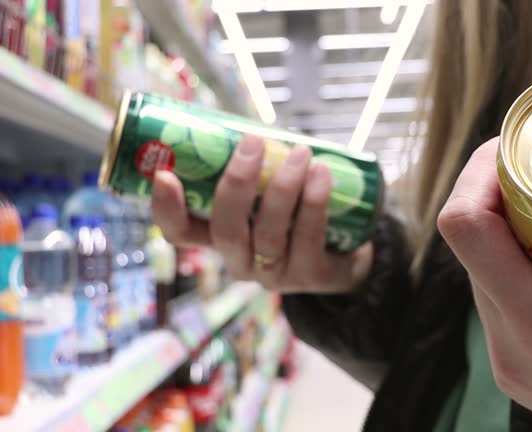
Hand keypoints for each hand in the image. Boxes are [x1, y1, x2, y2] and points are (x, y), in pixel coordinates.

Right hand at [151, 135, 372, 294]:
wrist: (349, 254)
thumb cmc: (300, 214)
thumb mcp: (270, 194)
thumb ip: (254, 167)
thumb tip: (245, 121)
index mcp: (220, 239)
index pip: (180, 233)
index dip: (167, 208)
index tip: (164, 173)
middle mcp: (242, 261)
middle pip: (226, 230)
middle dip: (238, 183)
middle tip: (253, 143)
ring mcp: (275, 274)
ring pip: (269, 232)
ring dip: (283, 187)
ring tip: (301, 153)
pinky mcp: (311, 275)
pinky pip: (308, 237)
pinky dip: (315, 201)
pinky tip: (322, 173)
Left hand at [438, 93, 531, 430]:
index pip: (464, 227)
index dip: (479, 174)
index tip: (517, 149)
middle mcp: (508, 342)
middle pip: (469, 242)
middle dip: (498, 191)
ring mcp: (504, 358)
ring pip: (479, 268)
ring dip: (505, 227)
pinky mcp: (512, 364)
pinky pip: (493, 296)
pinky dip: (514, 263)